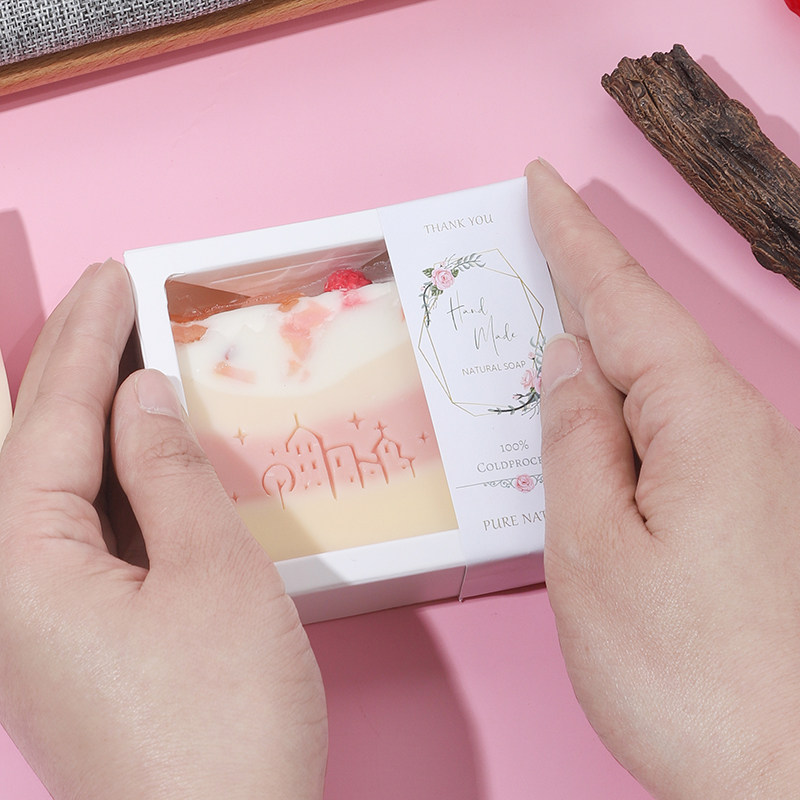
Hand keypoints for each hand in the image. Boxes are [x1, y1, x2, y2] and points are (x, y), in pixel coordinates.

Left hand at [0, 260, 326, 798]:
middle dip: (75, 365)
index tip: (115, 274)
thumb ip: (170, 471)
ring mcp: (32, 624)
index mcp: (19, 568)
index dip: (88, 338)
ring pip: (56, 491)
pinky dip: (111, 481)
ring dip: (93, 421)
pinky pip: (79, 533)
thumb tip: (142, 397)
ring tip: (125, 357)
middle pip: (33, 449)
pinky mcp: (69, 643)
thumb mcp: (212, 570)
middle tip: (112, 296)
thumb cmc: (224, 717)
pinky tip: (139, 456)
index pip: (47, 419)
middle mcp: (4, 593)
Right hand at [527, 159, 799, 799]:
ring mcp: (751, 473)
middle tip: (525, 260)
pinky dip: (619, 422)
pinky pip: (668, 438)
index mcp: (702, 421)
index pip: (624, 301)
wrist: (785, 781)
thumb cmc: (683, 674)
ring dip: (595, 369)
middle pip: (644, 338)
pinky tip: (587, 436)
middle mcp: (741, 431)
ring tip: (539, 361)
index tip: (541, 184)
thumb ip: (574, 442)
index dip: (574, 239)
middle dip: (580, 295)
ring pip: (654, 392)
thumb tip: (567, 364)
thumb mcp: (591, 550)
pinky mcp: (748, 512)